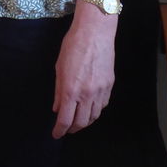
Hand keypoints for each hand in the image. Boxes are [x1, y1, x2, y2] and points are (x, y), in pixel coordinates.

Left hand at [52, 19, 115, 138]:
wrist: (95, 32)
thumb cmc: (73, 45)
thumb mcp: (59, 67)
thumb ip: (58, 90)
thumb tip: (57, 108)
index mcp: (71, 90)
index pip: (65, 119)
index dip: (60, 130)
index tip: (56, 134)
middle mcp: (87, 94)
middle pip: (81, 122)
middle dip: (73, 129)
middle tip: (67, 129)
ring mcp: (100, 90)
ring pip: (94, 116)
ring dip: (85, 122)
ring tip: (78, 120)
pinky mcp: (110, 85)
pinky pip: (103, 105)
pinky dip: (96, 110)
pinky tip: (90, 107)